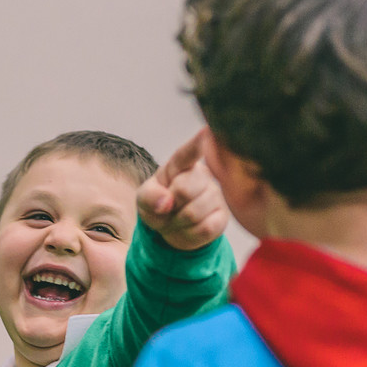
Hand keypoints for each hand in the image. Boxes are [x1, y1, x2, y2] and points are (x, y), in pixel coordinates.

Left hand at [138, 127, 228, 250]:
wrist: (170, 228)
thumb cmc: (158, 203)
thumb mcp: (144, 198)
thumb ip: (149, 196)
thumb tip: (166, 202)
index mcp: (180, 165)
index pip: (187, 153)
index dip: (197, 143)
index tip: (207, 131)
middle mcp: (202, 176)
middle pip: (184, 190)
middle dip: (170, 205)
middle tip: (168, 208)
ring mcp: (215, 196)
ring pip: (194, 213)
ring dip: (177, 223)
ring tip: (176, 219)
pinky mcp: (222, 217)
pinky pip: (205, 229)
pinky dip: (189, 235)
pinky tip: (187, 229)